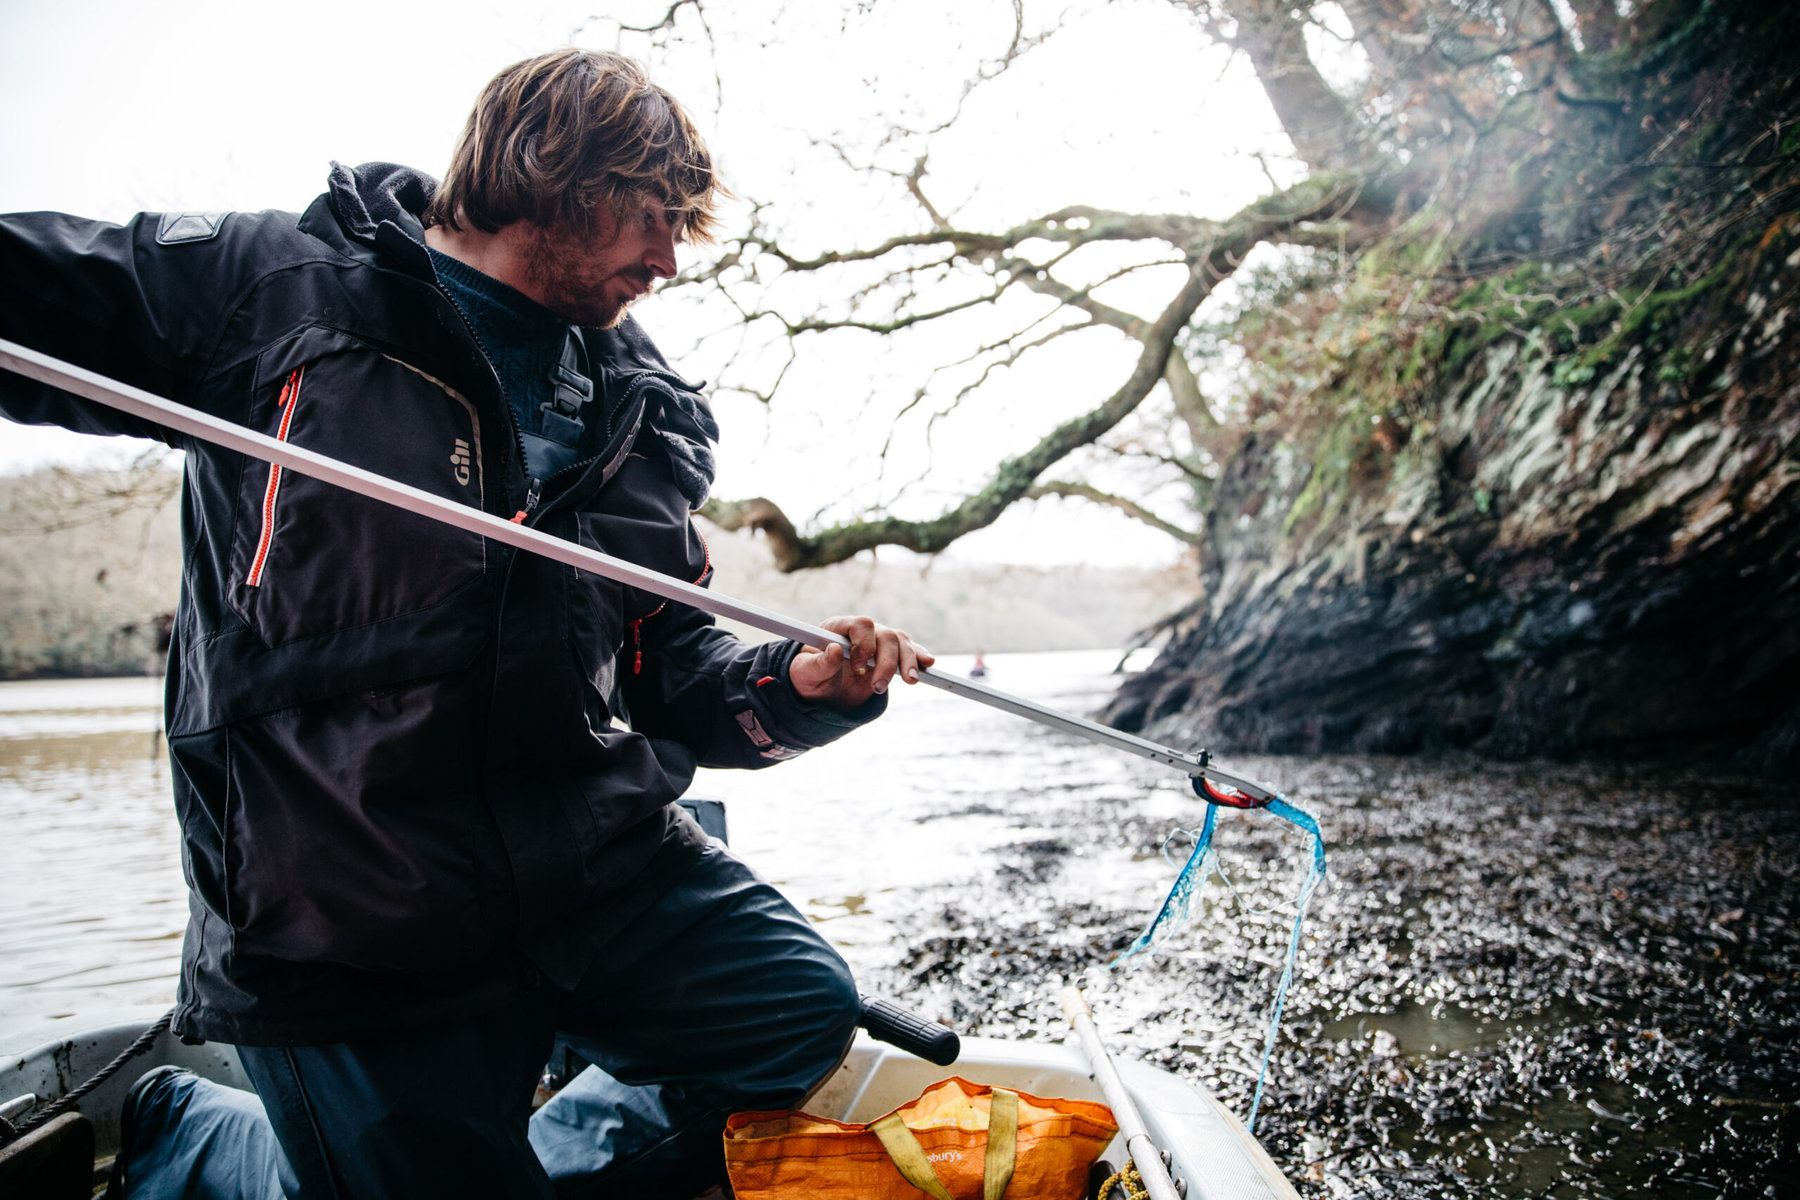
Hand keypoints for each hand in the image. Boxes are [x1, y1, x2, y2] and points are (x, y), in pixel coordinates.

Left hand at [790, 616, 934, 707]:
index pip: (861, 624)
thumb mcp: (804, 673)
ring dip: (907, 662)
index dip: (865, 643)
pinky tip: (927, 664)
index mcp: (839, 627)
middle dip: (887, 661)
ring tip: (910, 681)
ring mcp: (878, 642)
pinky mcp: (890, 655)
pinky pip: (909, 651)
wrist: (820, 690)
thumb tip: (835, 650)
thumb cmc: (809, 676)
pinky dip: (919, 657)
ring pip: (901, 643)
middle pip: (885, 635)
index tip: (860, 666)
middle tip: (877, 686)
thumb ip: (818, 663)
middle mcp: (862, 631)